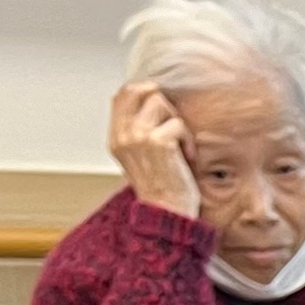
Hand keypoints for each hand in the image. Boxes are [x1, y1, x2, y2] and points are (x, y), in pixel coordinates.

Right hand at [108, 85, 199, 221]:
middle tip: (173, 126)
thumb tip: (150, 99)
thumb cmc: (161, 188)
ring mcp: (138, 136)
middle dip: (162, 103)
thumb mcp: (139, 157)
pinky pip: (178, 123)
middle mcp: (123, 134)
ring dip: (176, 122)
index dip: (144, 91)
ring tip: (180, 146)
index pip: (123, 93)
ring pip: (160, 102)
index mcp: (116, 137)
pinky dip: (188, 140)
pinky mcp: (158, 141)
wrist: (167, 214)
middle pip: (141, 90)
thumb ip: (136, 130)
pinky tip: (188, 157)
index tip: (162, 108)